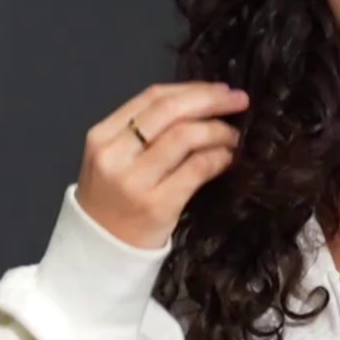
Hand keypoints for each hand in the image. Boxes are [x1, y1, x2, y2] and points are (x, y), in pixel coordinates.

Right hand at [77, 82, 248, 248]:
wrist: (100, 250)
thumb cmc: (112, 199)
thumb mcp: (114, 158)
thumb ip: (145, 131)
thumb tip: (200, 104)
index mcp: (102, 136)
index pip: (152, 97)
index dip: (192, 88)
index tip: (220, 89)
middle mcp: (115, 155)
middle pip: (170, 111)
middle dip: (211, 100)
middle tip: (239, 101)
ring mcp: (135, 181)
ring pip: (185, 136)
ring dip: (217, 131)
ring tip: (232, 136)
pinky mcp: (157, 205)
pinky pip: (197, 169)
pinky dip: (218, 158)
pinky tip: (227, 158)